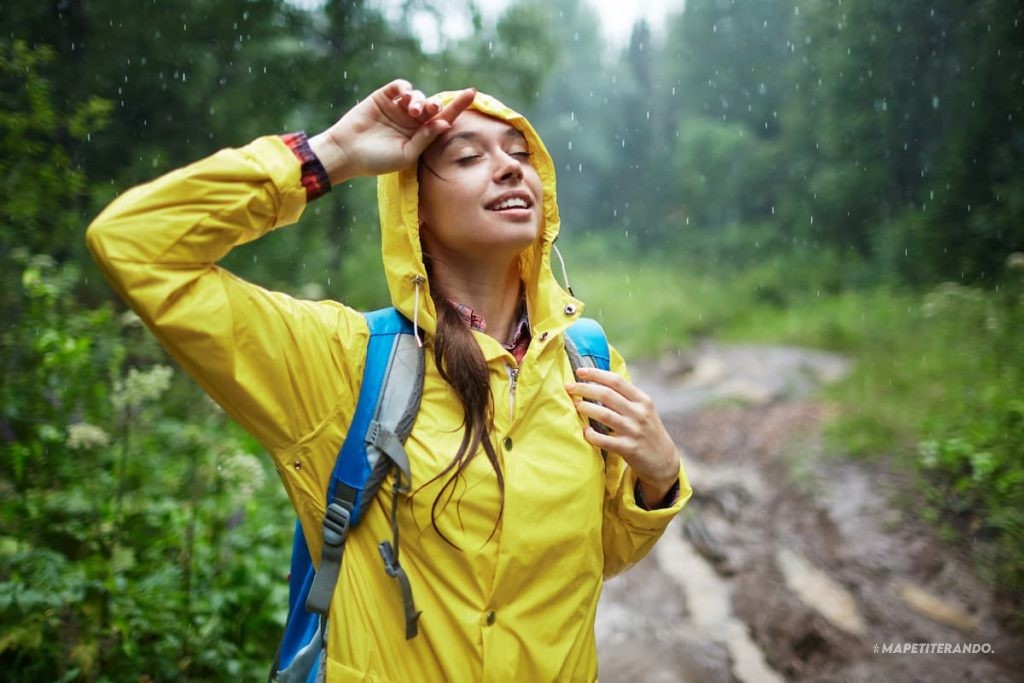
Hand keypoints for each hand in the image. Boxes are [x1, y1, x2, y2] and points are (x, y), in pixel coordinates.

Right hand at [309, 79, 475, 183]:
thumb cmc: (376, 160)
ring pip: (417, 95)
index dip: (457, 107)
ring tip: (411, 110)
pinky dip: (404, 88)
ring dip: (419, 99)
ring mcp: (397, 108)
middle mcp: (411, 121)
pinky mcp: (383, 97)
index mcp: (420, 136)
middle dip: (435, 105)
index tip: (472, 93)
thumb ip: (425, 139)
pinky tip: (403, 96)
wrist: (347, 153)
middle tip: (431, 109)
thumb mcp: (406, 155)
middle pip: (432, 106)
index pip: (443, 119)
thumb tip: (445, 123)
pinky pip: (400, 86)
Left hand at [566, 367, 679, 504]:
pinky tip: (584, 431)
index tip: (579, 371)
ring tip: (575, 406)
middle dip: (584, 388)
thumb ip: (626, 397)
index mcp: (642, 400)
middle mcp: (639, 413)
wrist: (663, 461)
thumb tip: (599, 380)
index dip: (596, 374)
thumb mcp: (644, 410)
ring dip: (586, 408)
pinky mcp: (629, 449)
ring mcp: (634, 431)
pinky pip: (604, 440)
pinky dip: (591, 435)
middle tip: (569, 387)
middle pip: (607, 395)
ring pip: (604, 415)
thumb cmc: (647, 431)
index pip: (616, 381)